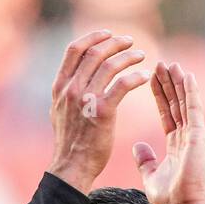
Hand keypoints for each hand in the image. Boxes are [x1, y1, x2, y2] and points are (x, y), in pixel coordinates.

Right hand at [48, 31, 148, 195]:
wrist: (72, 168)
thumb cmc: (70, 145)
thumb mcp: (59, 113)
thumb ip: (67, 93)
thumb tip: (73, 79)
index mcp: (60, 87)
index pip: (75, 50)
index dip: (93, 37)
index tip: (108, 34)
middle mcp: (71, 89)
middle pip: (95, 53)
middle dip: (115, 43)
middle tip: (130, 42)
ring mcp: (86, 99)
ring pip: (110, 65)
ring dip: (128, 56)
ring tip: (141, 55)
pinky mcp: (102, 111)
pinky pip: (122, 84)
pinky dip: (136, 76)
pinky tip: (144, 76)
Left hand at [134, 62, 204, 203]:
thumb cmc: (170, 199)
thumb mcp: (151, 177)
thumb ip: (145, 161)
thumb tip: (139, 147)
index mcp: (175, 144)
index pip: (166, 113)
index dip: (159, 95)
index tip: (151, 78)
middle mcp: (186, 137)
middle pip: (176, 103)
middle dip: (167, 83)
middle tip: (160, 63)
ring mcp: (194, 135)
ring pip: (184, 102)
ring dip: (178, 82)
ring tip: (171, 64)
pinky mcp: (198, 136)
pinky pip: (194, 109)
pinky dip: (191, 92)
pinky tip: (187, 75)